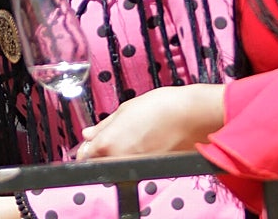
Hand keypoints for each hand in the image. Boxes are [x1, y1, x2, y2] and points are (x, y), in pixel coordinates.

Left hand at [77, 84, 224, 159]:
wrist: (193, 116)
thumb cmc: (161, 107)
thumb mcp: (125, 109)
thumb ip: (104, 125)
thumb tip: (88, 134)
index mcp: (108, 143)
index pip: (85, 156)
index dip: (86, 148)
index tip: (90, 142)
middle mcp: (120, 160)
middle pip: (99, 164)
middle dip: (99, 154)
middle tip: (110, 138)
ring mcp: (136, 167)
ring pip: (116, 167)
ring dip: (116, 156)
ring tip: (130, 138)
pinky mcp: (152, 170)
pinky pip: (134, 167)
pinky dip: (133, 158)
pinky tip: (142, 143)